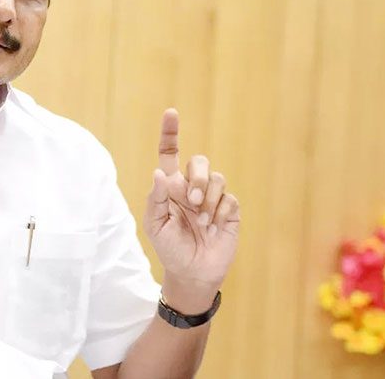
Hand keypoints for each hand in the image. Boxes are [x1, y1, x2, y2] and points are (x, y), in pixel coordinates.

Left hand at [144, 108, 239, 312]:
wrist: (193, 272)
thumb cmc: (170, 248)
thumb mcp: (155, 225)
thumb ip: (156, 198)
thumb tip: (159, 172)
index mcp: (170, 187)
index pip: (169, 154)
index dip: (170, 133)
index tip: (171, 113)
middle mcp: (192, 187)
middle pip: (199, 162)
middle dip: (198, 178)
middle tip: (192, 201)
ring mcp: (212, 198)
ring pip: (216, 178)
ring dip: (208, 200)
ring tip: (202, 222)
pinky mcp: (229, 210)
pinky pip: (229, 198)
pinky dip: (220, 213)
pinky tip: (214, 228)